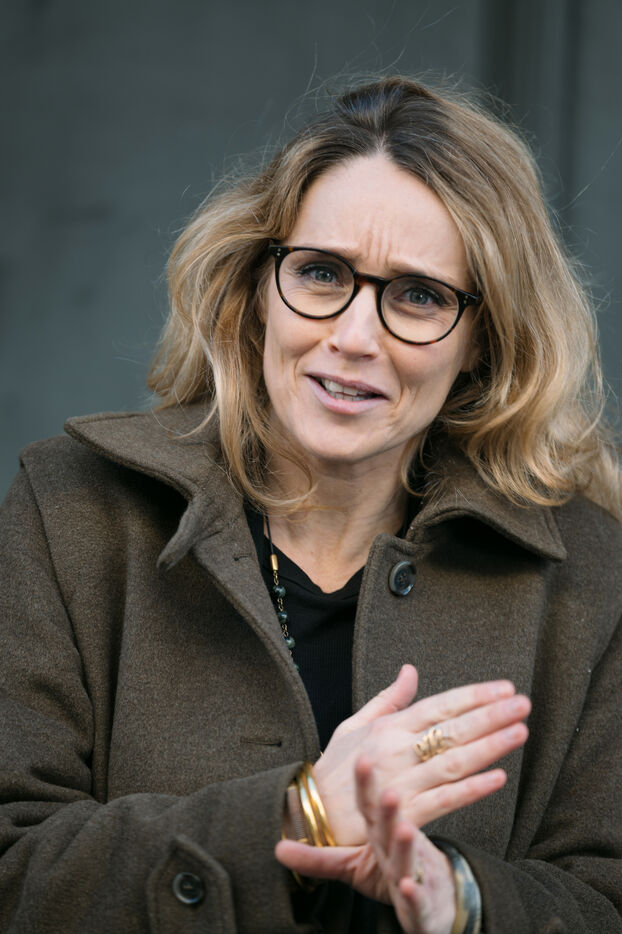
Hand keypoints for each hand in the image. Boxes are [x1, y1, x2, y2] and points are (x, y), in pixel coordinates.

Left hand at [276, 756, 464, 933]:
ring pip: (408, 857)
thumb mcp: (349, 865)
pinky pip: (418, 900)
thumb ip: (316, 858)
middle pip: (391, 826)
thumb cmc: (391, 871)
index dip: (365, 784)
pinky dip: (414, 894)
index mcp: (379, 833)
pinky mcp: (422, 905)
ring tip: (405, 829)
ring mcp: (412, 873)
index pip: (370, 806)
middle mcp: (396, 848)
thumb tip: (276, 847)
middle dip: (390, 808)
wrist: (435, 901)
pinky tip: (408, 887)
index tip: (362, 757)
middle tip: (388, 790)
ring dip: (407, 844)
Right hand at [312, 664, 529, 844]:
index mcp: (388, 727)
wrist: (308, 815)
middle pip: (453, 729)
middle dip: (491, 715)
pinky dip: (472, 789)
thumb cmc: (335, 770)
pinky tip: (499, 778)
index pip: (439, 705)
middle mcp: (396, 749)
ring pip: (454, 761)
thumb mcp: (355, 725)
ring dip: (490, 746)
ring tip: (520, 732)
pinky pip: (444, 800)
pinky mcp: (403, 813)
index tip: (504, 688)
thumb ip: (389, 699)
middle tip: (523, 704)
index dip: (473, 696)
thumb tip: (411, 670)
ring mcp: (401, 780)